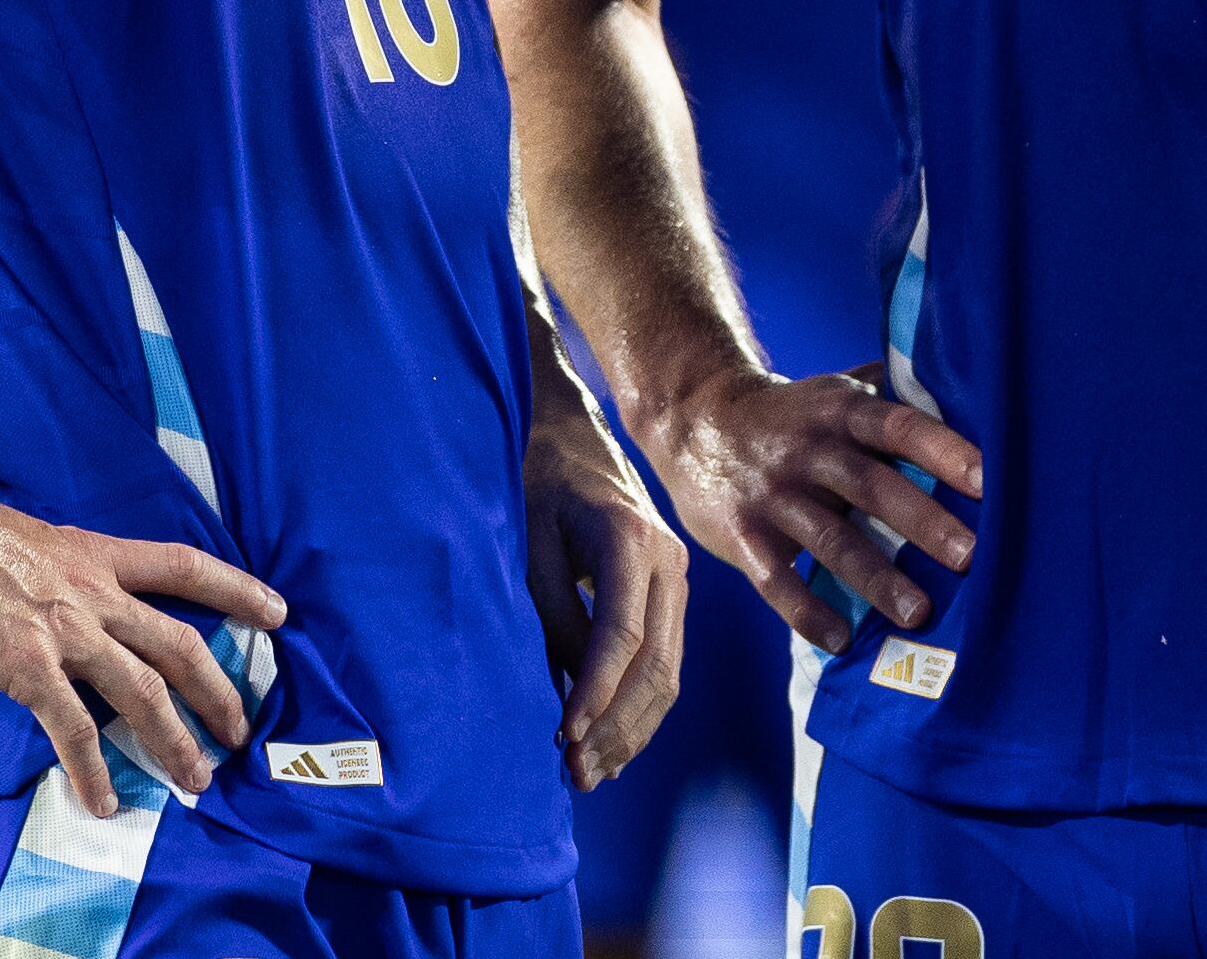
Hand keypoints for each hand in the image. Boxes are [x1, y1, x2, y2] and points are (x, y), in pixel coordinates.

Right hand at [0, 462, 284, 817]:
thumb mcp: (37, 542)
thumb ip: (68, 577)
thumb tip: (77, 609)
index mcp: (99, 555)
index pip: (186, 566)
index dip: (236, 589)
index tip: (278, 612)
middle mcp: (96, 592)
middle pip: (180, 644)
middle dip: (220, 691)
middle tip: (241, 732)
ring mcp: (65, 631)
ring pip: (143, 692)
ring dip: (175, 741)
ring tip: (197, 780)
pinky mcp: (26, 666)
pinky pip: (73, 728)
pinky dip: (93, 770)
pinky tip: (104, 802)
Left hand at [525, 394, 688, 789]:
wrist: (569, 431)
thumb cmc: (537, 479)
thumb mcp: (530, 539)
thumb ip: (551, 611)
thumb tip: (568, 685)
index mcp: (630, 539)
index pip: (620, 636)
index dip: (594, 693)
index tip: (563, 737)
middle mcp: (667, 561)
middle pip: (654, 665)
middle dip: (615, 727)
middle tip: (574, 774)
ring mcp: (676, 578)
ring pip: (668, 673)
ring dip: (630, 729)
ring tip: (589, 773)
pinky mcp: (669, 592)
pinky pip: (664, 661)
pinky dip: (639, 708)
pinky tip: (608, 743)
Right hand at [644, 361, 982, 650]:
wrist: (694, 418)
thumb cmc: (789, 414)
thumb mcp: (833, 392)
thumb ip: (889, 397)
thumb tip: (966, 393)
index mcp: (840, 412)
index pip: (898, 427)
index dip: (943, 450)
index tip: (988, 481)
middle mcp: (808, 450)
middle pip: (872, 487)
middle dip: (924, 524)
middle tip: (972, 558)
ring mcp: (773, 494)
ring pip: (831, 540)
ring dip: (877, 579)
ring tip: (921, 613)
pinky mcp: (740, 534)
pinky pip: (776, 580)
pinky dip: (807, 612)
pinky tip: (840, 641)